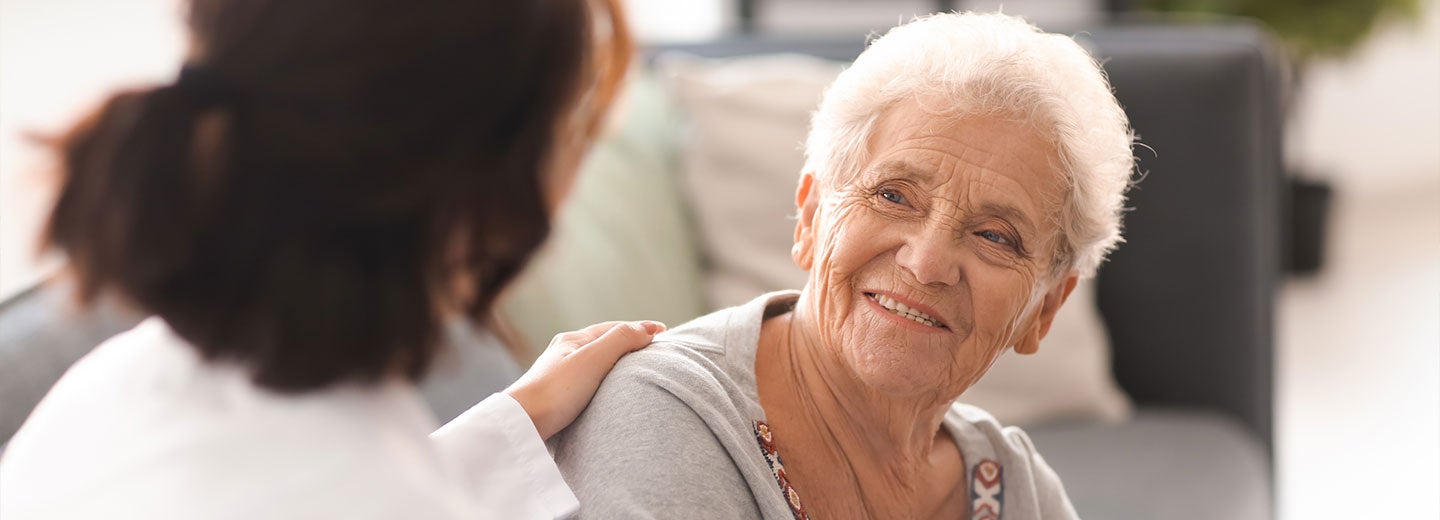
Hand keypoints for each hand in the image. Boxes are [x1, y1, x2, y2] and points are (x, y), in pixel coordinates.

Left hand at [504, 320, 665, 439]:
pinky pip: (586, 381)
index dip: (639, 328)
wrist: (522, 425)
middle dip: (627, 342)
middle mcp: (562, 354)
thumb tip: (647, 330)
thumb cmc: (556, 391)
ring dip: (614, 362)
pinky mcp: (554, 399)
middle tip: (651, 348)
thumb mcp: (594, 359)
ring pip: (593, 363)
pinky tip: (606, 392)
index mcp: (571, 340)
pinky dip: (603, 380)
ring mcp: (557, 376)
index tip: (663, 332)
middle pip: (602, 343)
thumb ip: (621, 340)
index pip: (612, 328)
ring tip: (633, 369)